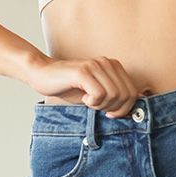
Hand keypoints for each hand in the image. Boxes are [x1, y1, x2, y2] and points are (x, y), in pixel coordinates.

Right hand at [27, 55, 142, 117]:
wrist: (42, 73)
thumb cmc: (69, 86)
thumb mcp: (95, 92)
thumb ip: (112, 96)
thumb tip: (131, 110)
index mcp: (113, 66)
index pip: (132, 92)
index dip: (125, 108)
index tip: (111, 113)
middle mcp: (107, 63)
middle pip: (126, 94)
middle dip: (113, 108)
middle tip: (97, 108)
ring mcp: (95, 65)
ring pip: (114, 94)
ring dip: (101, 105)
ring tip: (89, 102)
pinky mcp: (83, 72)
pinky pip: (99, 94)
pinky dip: (92, 102)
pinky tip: (83, 99)